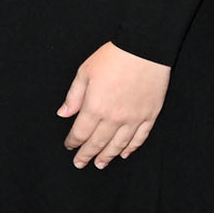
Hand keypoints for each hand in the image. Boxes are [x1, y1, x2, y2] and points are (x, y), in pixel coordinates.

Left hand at [57, 43, 170, 170]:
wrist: (144, 48)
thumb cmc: (112, 57)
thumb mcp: (84, 72)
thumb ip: (74, 96)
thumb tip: (63, 114)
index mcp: (95, 107)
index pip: (81, 132)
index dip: (73, 142)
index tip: (69, 147)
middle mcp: (114, 117)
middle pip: (98, 143)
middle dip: (87, 154)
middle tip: (80, 163)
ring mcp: (134, 118)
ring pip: (118, 145)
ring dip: (107, 156)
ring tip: (100, 164)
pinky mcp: (150, 115)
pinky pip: (139, 138)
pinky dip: (131, 148)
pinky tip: (124, 153)